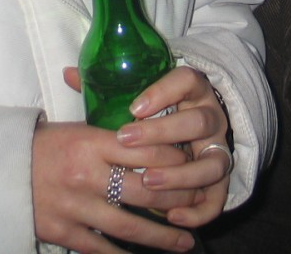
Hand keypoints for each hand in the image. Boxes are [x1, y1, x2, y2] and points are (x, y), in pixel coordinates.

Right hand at [32, 119, 195, 252]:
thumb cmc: (43, 145)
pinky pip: (101, 249)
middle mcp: (87, 174)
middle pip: (145, 190)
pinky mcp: (62, 231)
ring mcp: (75, 206)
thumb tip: (152, 131)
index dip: (175, 160)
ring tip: (186, 243)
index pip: (145, 150)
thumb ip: (112, 133)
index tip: (193, 165)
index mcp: (91, 142)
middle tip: (199, 204)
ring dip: (162, 237)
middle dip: (178, 200)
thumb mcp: (77, 128)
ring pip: (129, 225)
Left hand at [115, 66, 233, 228]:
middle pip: (199, 121)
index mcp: (193, 90)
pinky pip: (218, 198)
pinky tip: (171, 216)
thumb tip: (69, 73)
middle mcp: (211, 117)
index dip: (163, 92)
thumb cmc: (154, 113)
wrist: (189, 132)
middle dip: (163, 134)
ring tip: (147, 181)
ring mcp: (218, 149)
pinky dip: (198, 210)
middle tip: (127, 141)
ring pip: (213, 162)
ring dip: (181, 175)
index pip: (188, 79)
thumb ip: (108, 87)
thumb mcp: (138, 96)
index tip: (133, 108)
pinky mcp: (221, 180)